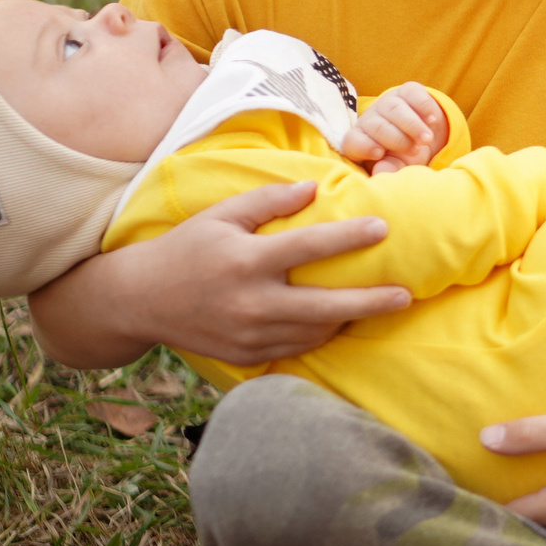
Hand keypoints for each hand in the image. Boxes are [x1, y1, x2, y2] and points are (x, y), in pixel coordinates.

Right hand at [31, 180, 412, 366]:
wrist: (140, 301)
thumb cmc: (186, 249)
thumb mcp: (220, 216)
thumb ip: (268, 201)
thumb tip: (315, 188)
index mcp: (245, 262)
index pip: (308, 248)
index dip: (349, 238)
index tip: (383, 229)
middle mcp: (250, 303)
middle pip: (325, 307)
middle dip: (371, 303)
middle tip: (406, 295)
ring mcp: (248, 335)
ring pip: (314, 332)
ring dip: (347, 319)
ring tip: (376, 305)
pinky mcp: (245, 356)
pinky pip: (294, 347)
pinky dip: (317, 334)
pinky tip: (335, 321)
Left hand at [340, 82, 446, 172]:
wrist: (422, 135)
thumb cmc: (403, 155)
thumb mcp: (398, 165)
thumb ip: (390, 168)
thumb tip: (381, 172)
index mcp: (361, 140)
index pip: (353, 141)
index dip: (363, 146)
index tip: (379, 153)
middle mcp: (371, 119)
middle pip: (376, 125)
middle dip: (397, 138)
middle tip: (415, 150)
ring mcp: (388, 102)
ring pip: (394, 108)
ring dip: (413, 125)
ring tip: (426, 139)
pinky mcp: (406, 91)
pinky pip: (412, 94)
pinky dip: (423, 107)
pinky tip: (432, 120)